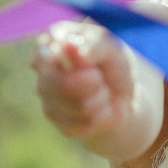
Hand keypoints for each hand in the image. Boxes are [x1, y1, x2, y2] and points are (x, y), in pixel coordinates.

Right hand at [31, 21, 133, 139]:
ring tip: (103, 90)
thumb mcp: (111, 47)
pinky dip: (102, 116)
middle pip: (61, 84)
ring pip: (78, 106)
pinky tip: (101, 107)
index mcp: (52, 43)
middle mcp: (43, 70)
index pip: (45, 53)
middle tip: (100, 77)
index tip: (59, 58)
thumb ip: (92, 44)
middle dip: (92, 82)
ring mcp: (48, 98)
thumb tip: (70, 46)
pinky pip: (84, 124)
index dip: (52, 58)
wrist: (124, 94)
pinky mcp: (60, 122)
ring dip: (101, 98)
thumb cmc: (113, 62)